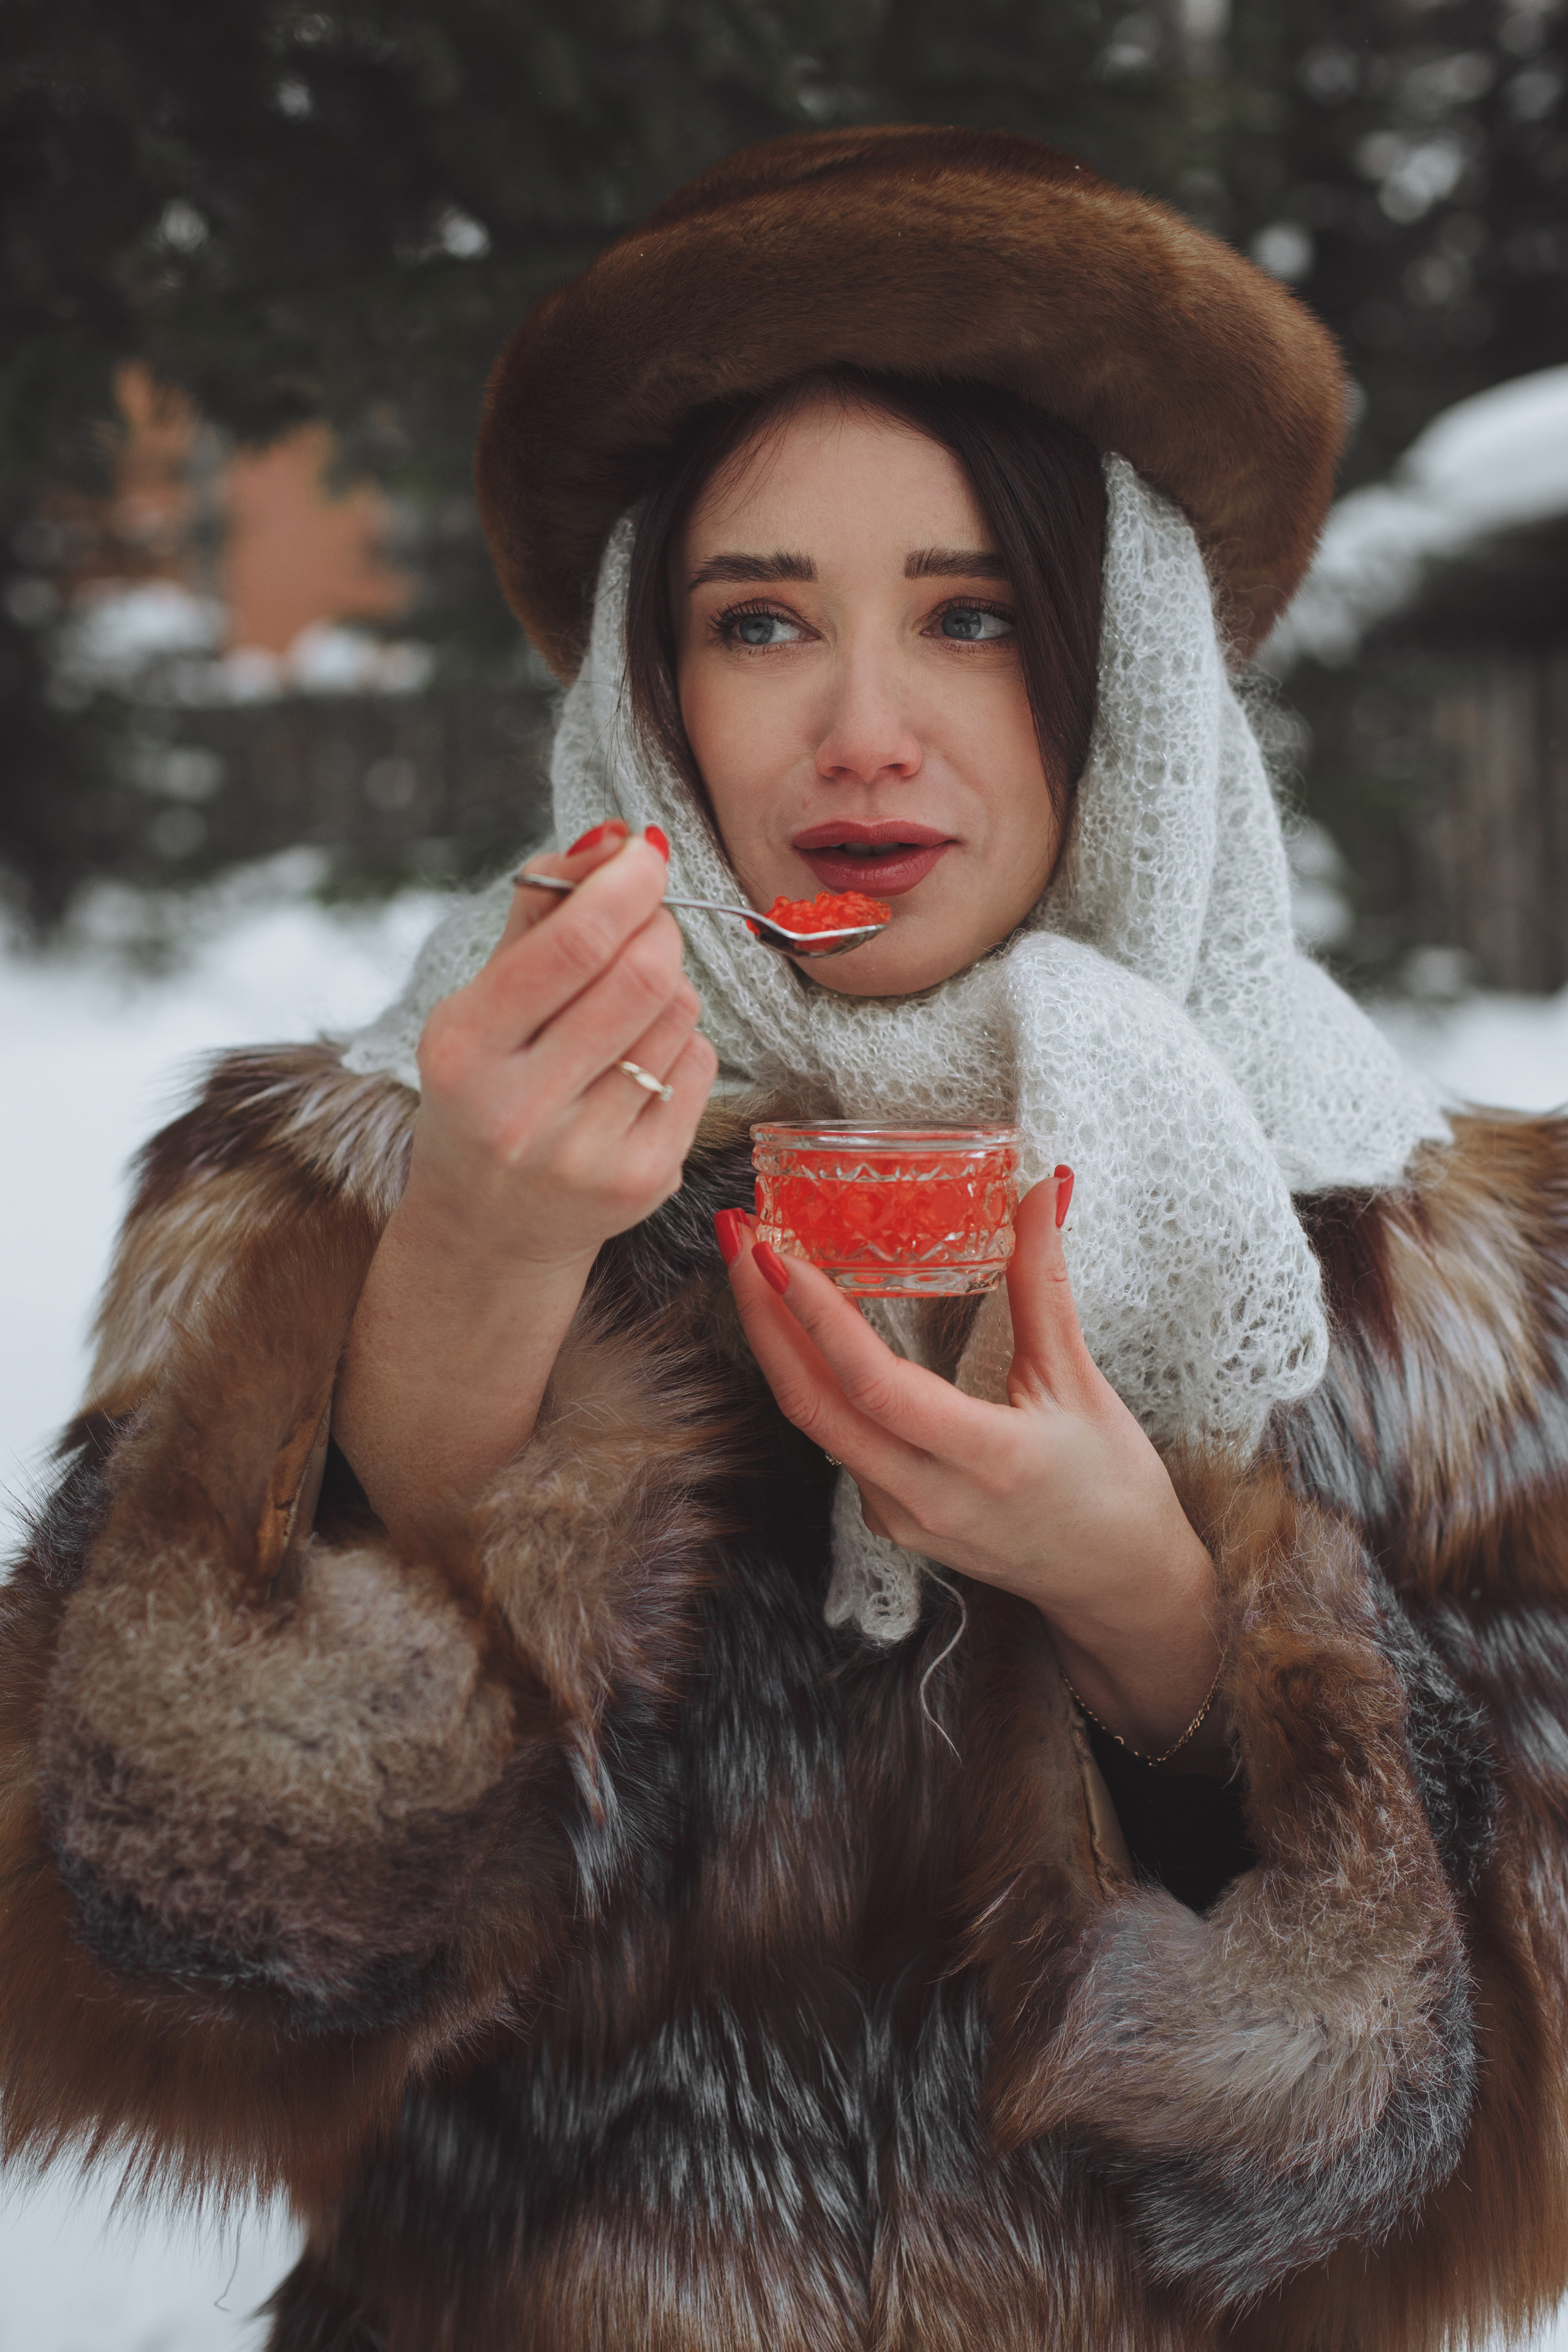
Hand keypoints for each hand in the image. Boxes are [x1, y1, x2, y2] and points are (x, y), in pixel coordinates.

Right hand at [411, 825, 717, 1274]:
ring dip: (668, 985)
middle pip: (641, 975)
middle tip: (646, 921)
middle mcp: (523, 1110)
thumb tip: (612, 837)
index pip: (572, 943)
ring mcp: (588, 1153)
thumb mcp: (480, 1004)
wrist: (488, 1228)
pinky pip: (698, 1065)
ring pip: (679, 1015)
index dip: (626, 882)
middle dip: (657, 926)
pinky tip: (638, 1063)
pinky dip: (680, 1042)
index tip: (646, 853)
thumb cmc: (487, 1091)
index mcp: (466, 1051)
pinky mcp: (645, 1179)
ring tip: (626, 1007)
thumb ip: (539, 914)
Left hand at [717, 1178, 1221, 1756]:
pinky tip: (799, 1326)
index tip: (775, 1251)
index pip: (874, 1386)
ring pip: (815, 1423)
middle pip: (812, 1405)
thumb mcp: (1080, 1380)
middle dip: (760, 1314)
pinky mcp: (888, 1521)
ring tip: (754, 1263)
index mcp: (984, 1459)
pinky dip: (810, 1377)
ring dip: (777, 1342)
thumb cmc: (1111, 1484)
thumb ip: (1044, 1284)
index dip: (818, 1317)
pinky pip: (835, 1441)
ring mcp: (898, 1516)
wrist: (1114, 1582)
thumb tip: (1043, 1187)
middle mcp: (924, 1497)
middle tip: (736, 1234)